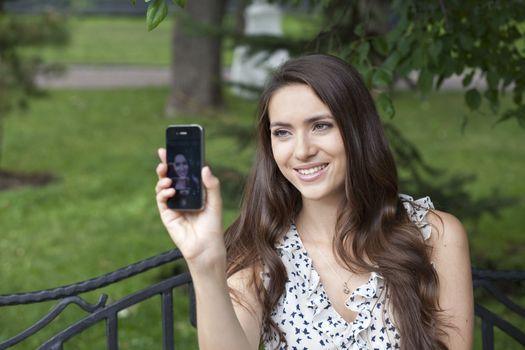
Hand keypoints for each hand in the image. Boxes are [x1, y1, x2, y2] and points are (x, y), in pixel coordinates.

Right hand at [155, 148, 224, 271]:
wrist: (206, 246)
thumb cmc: (212, 224)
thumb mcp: (216, 202)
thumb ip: (211, 185)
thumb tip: (205, 167)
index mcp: (193, 189)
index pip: (184, 171)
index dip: (177, 159)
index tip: (172, 147)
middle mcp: (181, 195)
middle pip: (170, 175)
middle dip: (165, 165)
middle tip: (164, 156)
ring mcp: (173, 204)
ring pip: (163, 186)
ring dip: (163, 179)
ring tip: (168, 178)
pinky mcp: (167, 214)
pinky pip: (162, 200)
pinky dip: (164, 193)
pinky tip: (171, 191)